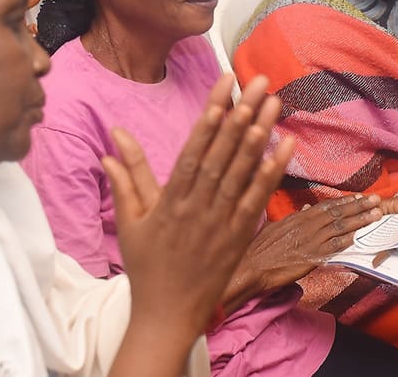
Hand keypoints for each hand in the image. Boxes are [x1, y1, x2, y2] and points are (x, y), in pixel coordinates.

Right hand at [103, 74, 293, 342]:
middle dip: (240, 114)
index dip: (210, 117)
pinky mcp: (239, 237)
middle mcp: (198, 207)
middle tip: (256, 82)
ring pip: (242, 172)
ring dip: (260, 135)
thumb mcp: (130, 221)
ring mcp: (221, 222)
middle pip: (222, 153)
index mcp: (170, 201)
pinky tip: (286, 146)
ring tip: (272, 103)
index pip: (194, 150)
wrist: (167, 316)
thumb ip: (126, 178)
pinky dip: (272, 172)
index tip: (223, 87)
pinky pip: (258, 199)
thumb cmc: (146, 267)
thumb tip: (111, 142)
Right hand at [234, 194, 397, 295]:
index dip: (345, 202)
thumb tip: (307, 207)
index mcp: (298, 217)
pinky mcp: (310, 257)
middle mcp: (306, 225)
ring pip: (339, 227)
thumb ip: (294, 217)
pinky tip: (356, 238)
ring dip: (359, 221)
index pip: (326, 206)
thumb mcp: (276, 226)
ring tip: (375, 214)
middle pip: (337, 213)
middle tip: (376, 200)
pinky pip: (331, 247)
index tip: (359, 197)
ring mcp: (309, 241)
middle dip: (358, 206)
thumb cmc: (260, 248)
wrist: (251, 266)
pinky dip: (344, 242)